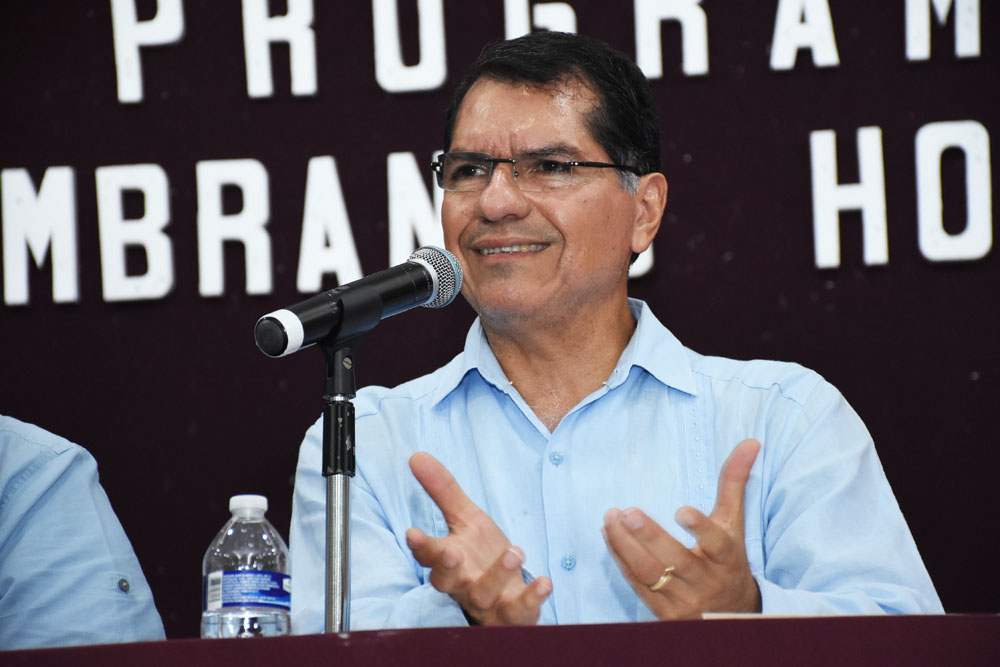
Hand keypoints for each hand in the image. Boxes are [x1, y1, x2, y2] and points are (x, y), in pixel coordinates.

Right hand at [405, 452, 552, 624]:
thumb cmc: (481, 556)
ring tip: (515, 550)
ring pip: (484, 594)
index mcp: (449, 559)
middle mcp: (463, 584)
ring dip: (498, 574)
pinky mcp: (513, 615)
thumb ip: (443, 490)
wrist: (507, 599)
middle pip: (447, 581)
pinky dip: (532, 598)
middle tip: (452, 552)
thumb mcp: (467, 519)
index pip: (428, 554)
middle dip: (447, 568)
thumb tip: (417, 455)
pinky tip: (545, 581)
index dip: (420, 546)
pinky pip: (519, 612)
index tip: (412, 532)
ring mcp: (487, 602)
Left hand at [602, 438, 761, 618]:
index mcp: (726, 557)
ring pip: (650, 574)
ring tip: (610, 519)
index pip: (716, 543)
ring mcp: (683, 599)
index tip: (682, 511)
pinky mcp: (663, 612)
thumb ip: (734, 483)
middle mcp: (705, 580)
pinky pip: (637, 585)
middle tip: (627, 513)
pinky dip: (621, 559)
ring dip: (625, 546)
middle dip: (650, 537)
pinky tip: (609, 535)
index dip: (700, 528)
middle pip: (676, 561)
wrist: (732, 614)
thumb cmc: (728, 559)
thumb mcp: (734, 523)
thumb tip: (751, 442)